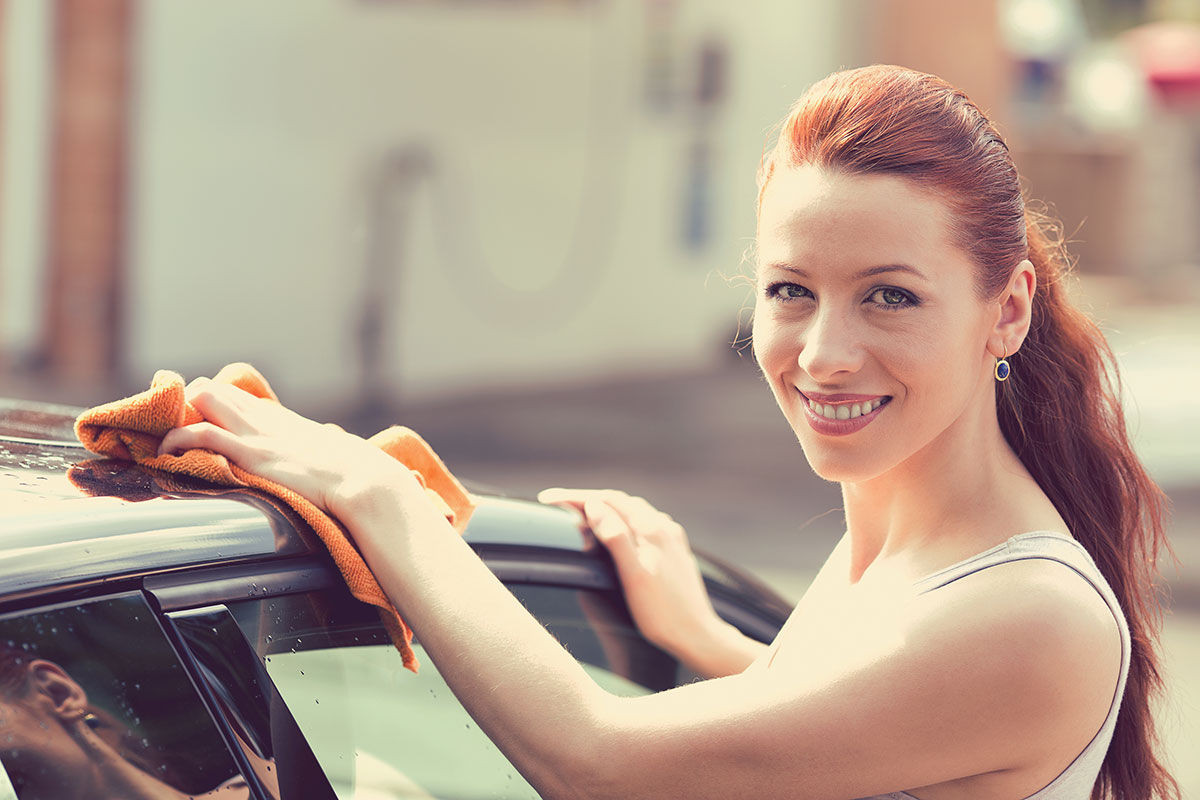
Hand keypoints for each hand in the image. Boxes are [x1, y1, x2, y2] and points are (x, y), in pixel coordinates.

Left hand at [158, 378, 412, 516]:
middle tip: (171, 439)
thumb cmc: (356, 476)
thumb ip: (317, 454)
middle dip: (184, 409)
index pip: (234, 396)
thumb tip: (327, 456)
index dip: (207, 407)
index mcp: (282, 421)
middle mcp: (266, 420)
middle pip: (210, 389)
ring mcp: (257, 434)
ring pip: (202, 398)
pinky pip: (201, 432)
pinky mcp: (251, 453)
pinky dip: (176, 439)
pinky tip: (165, 455)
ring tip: (164, 445)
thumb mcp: (330, 458)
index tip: (191, 427)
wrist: (365, 481)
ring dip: (176, 419)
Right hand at [536, 488, 722, 661]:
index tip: (548, 498)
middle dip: (588, 499)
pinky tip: (620, 532)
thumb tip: (593, 506)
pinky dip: (624, 521)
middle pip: (620, 502)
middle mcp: (664, 528)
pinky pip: (645, 524)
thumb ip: (615, 538)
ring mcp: (671, 539)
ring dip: (606, 508)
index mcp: (652, 529)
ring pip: (633, 512)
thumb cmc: (664, 614)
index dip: (575, 496)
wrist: (698, 636)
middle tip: (558, 504)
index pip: (608, 500)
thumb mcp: (634, 576)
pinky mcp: (675, 552)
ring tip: (583, 514)